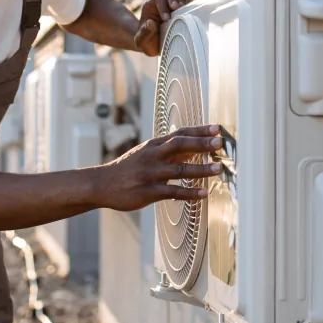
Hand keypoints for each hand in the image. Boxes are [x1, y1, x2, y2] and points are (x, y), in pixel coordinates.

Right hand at [93, 124, 223, 210]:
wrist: (101, 184)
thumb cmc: (128, 168)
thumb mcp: (147, 154)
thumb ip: (170, 151)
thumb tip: (196, 147)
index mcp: (154, 145)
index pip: (180, 133)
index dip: (199, 130)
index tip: (217, 128)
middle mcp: (153, 156)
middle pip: (180, 145)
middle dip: (201, 143)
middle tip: (220, 143)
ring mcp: (150, 173)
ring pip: (179, 169)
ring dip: (200, 169)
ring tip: (218, 169)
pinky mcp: (148, 191)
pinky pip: (172, 191)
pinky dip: (189, 193)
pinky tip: (203, 194)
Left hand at [134, 0, 192, 56]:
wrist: (155, 44)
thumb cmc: (147, 42)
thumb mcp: (141, 41)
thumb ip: (143, 33)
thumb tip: (151, 23)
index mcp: (150, 5)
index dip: (163, 5)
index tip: (166, 19)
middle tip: (177, 8)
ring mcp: (173, 1)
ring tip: (184, 10)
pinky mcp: (184, 6)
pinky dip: (191, 3)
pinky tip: (190, 14)